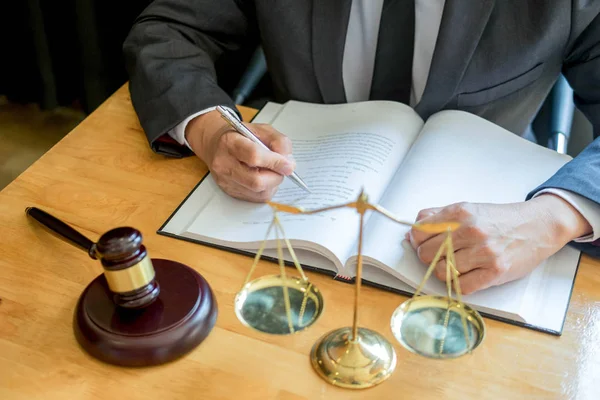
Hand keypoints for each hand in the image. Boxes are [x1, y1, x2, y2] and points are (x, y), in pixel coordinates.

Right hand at [185, 109, 294, 201]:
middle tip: (282, 168)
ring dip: (273, 183)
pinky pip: (257, 197)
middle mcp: (224, 164)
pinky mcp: (231, 192)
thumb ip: (278, 141)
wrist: (218, 145)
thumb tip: (288, 162)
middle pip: (256, 181)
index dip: (275, 162)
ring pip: (259, 192)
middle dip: (276, 176)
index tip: (288, 164)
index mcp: (230, 143)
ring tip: (271, 170)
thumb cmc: (241, 137)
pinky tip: (264, 177)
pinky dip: (267, 189)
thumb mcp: (262, 129)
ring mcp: (226, 181)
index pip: (254, 156)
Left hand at [407, 195, 591, 293]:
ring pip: (442, 272)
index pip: (419, 232)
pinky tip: (467, 274)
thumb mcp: (467, 208)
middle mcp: (471, 231)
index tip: (423, 243)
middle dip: (429, 257)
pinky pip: (462, 287)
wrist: (537, 225)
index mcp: (460, 212)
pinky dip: (460, 284)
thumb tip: (410, 232)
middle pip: (426, 254)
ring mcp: (484, 252)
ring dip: (445, 271)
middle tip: (441, 255)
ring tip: (457, 264)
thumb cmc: (499, 219)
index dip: (417, 240)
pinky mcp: (495, 272)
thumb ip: (436, 217)